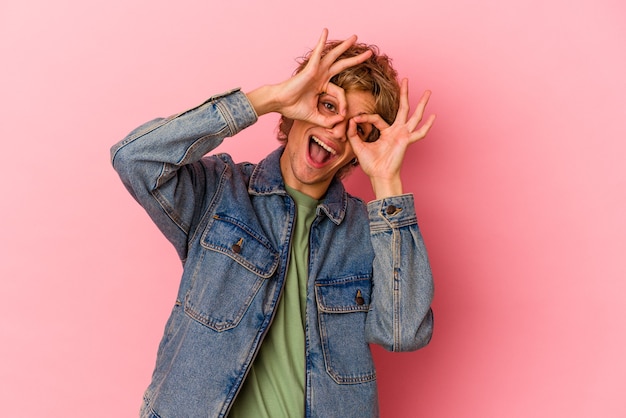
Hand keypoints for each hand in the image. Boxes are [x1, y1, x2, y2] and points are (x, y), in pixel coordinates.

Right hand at [247, 29, 371, 126]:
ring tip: (354, 37)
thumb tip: (341, 120)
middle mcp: (320, 76)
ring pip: (334, 56)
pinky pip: (318, 53)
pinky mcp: (311, 68)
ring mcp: (316, 70)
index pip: (340, 92)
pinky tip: (325, 31)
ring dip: (344, 46)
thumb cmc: (293, 108)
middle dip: (356, 59)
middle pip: (342, 65)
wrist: (280, 104)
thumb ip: (328, 121)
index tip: (342, 115)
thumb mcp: (315, 117)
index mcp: (322, 86)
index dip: (343, 104)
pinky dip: (321, 42)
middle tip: (369, 53)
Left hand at [347, 79, 435, 198]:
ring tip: (428, 92)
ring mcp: (403, 135)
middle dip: (404, 94)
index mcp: (386, 132)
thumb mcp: (358, 146)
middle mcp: (397, 131)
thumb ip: (353, 133)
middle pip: (402, 108)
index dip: (364, 117)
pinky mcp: (407, 140)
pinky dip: (426, 125)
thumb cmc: (371, 164)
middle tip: (406, 79)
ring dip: (421, 104)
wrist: (379, 175)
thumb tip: (351, 120)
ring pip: (414, 116)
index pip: (376, 118)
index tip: (355, 119)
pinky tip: (433, 116)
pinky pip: (419, 133)